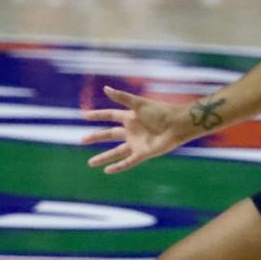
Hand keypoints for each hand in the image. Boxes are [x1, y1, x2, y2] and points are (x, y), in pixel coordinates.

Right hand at [82, 85, 204, 173]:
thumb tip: (105, 88)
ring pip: (116, 152)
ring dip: (103, 157)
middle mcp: (131, 131)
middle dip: (96, 137)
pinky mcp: (143, 153)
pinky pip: (128, 162)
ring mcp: (136, 143)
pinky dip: (118, 166)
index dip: (98, 115)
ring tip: (90, 163)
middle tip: (82, 140)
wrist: (178, 125)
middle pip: (109, 135)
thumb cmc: (161, 112)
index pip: (110, 116)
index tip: (85, 116)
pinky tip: (107, 171)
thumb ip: (122, 97)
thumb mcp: (139, 104)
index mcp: (130, 117)